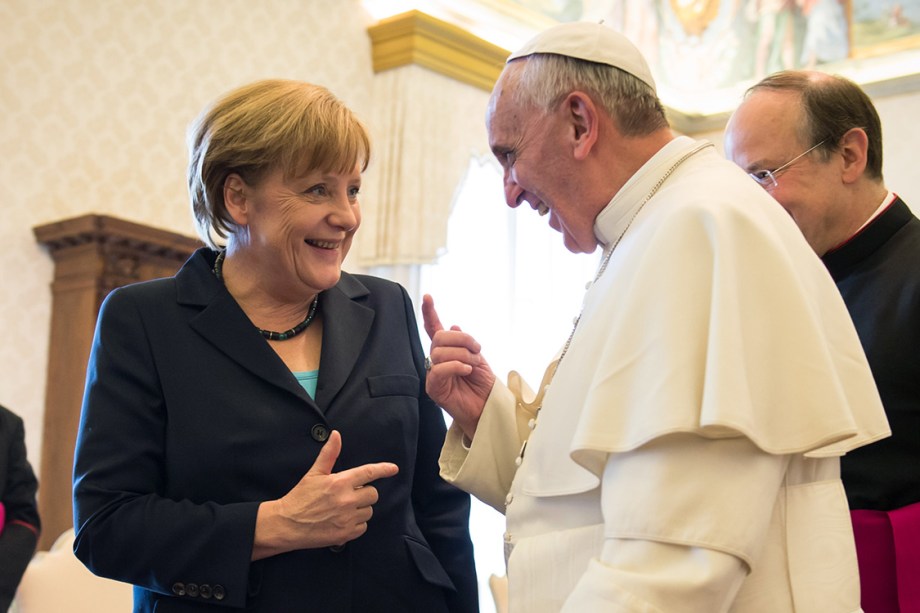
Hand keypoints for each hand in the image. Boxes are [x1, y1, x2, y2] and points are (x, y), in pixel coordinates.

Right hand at [253, 431, 398, 557]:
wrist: (287, 524)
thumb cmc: (300, 497)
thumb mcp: (314, 473)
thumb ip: (329, 454)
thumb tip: (336, 435)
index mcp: (340, 482)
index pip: (368, 473)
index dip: (383, 469)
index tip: (394, 469)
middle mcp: (347, 500)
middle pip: (372, 494)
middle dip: (364, 493)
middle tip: (348, 495)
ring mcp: (347, 518)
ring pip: (369, 511)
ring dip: (360, 510)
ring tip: (342, 509)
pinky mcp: (346, 534)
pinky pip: (363, 527)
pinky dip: (356, 524)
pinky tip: (342, 521)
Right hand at [422, 294, 495, 438]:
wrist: (487, 409)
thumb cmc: (483, 386)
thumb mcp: (477, 358)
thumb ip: (464, 344)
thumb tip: (452, 327)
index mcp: (447, 351)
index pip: (434, 329)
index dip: (430, 312)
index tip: (428, 297)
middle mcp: (437, 361)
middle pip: (439, 338)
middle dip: (462, 340)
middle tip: (477, 350)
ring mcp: (434, 374)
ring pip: (440, 352)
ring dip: (463, 355)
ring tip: (473, 366)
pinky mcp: (434, 388)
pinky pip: (439, 369)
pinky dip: (456, 366)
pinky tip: (466, 371)